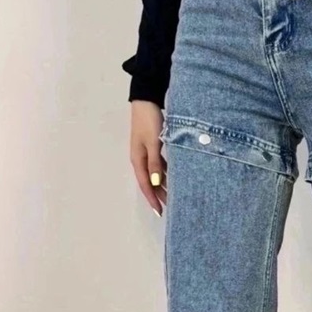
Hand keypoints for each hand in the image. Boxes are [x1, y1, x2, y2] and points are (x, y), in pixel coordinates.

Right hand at [130, 100, 165, 216]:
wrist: (146, 99)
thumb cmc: (149, 120)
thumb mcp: (153, 142)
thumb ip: (155, 163)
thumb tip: (154, 183)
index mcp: (138, 159)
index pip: (145, 184)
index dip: (152, 199)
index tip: (159, 212)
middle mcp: (140, 158)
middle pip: (149, 181)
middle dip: (158, 195)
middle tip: (170, 207)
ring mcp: (146, 151)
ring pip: (155, 173)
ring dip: (162, 185)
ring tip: (173, 195)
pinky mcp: (152, 145)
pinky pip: (159, 164)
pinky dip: (165, 173)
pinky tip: (174, 177)